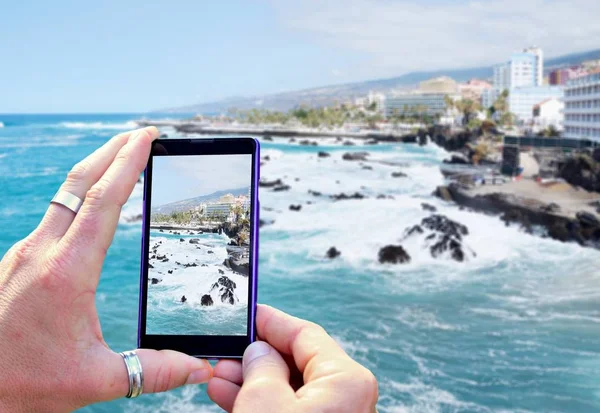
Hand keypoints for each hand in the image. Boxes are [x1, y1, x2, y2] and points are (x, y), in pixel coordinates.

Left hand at [0, 127, 211, 412]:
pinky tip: (92, 205)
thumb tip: (200, 368)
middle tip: (142, 133)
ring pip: (63, 196)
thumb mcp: (95, 381)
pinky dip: (80, 197)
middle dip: (112, 150)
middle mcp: (41, 253)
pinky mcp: (17, 261)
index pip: (103, 202)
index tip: (147, 138)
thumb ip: (154, 371)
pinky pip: (54, 215)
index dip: (128, 164)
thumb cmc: (24, 386)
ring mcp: (24, 254)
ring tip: (122, 159)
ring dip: (95, 170)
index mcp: (65, 273)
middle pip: (79, 183)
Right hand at [208, 305, 378, 411]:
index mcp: (346, 379)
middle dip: (256, 356)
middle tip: (225, 352)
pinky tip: (230, 396)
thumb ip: (261, 366)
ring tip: (220, 376)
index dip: (272, 322)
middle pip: (296, 360)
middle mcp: (347, 396)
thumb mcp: (264, 402)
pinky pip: (290, 408)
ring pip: (289, 387)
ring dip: (253, 380)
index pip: (305, 334)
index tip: (249, 314)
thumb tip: (259, 351)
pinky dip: (262, 402)